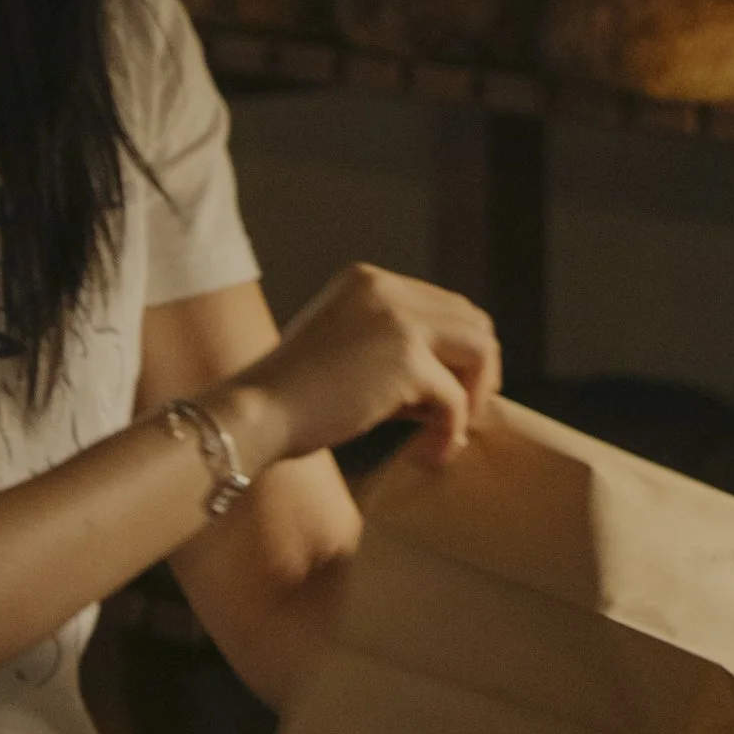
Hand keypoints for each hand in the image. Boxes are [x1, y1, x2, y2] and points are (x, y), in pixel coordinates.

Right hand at [231, 264, 500, 466]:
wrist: (254, 415)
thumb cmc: (292, 399)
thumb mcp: (347, 354)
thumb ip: (395, 354)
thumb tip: (455, 385)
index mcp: (368, 281)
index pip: (443, 305)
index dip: (457, 349)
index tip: (452, 390)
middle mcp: (387, 289)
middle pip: (471, 319)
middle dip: (477, 368)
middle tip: (466, 412)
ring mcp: (399, 321)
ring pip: (479, 349)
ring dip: (475, 394)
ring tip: (452, 431)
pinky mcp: (407, 360)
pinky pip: (456, 399)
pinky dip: (452, 430)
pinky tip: (434, 453)